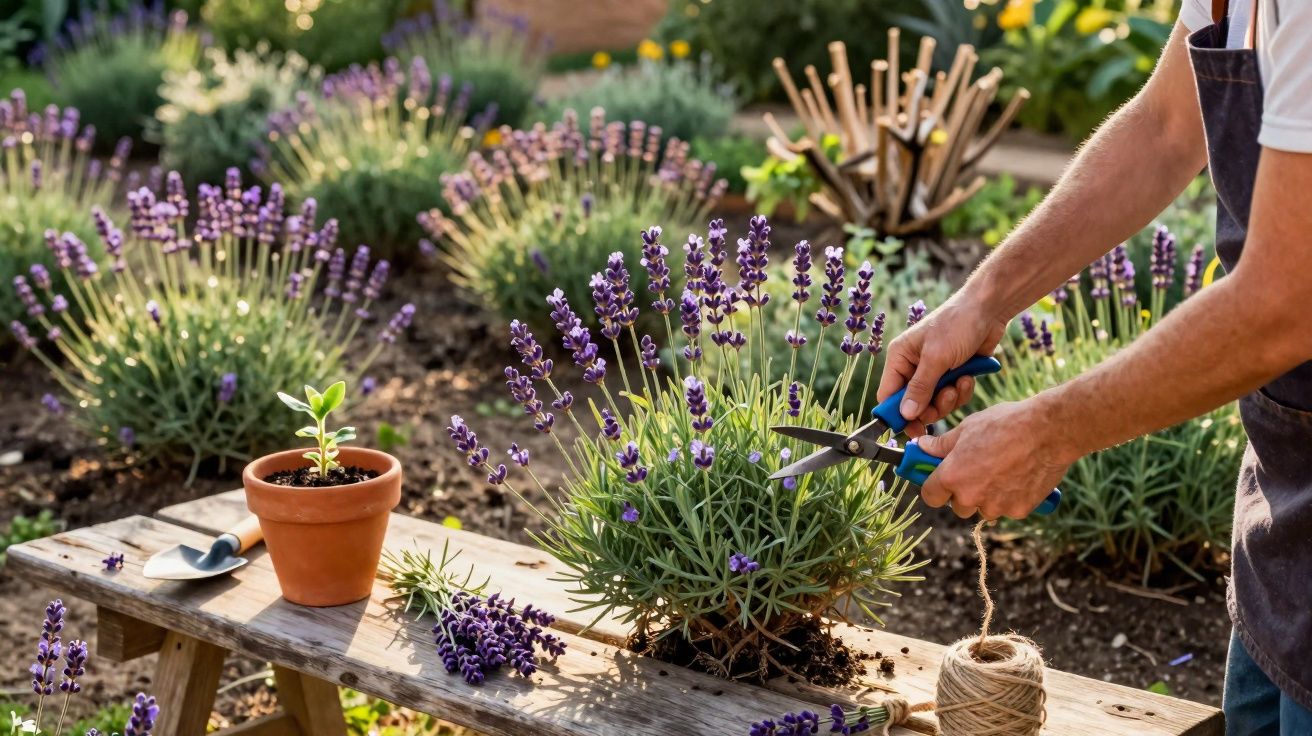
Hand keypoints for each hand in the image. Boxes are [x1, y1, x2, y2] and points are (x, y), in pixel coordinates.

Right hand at [878, 292, 1007, 435]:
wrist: (989, 310)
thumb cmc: (957, 324)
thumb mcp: (936, 358)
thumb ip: (920, 388)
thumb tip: (906, 414)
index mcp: (900, 357)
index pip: (888, 395)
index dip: (897, 414)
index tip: (913, 430)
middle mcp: (913, 366)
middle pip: (913, 404)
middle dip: (931, 406)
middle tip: (946, 399)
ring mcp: (934, 371)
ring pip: (935, 403)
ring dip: (949, 399)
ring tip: (959, 382)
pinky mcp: (952, 375)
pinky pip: (952, 397)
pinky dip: (961, 391)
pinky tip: (968, 377)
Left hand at [914, 399, 1073, 519]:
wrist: (1049, 430)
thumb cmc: (1006, 423)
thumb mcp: (967, 427)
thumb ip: (941, 444)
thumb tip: (922, 446)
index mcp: (952, 476)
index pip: (930, 496)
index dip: (934, 488)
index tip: (940, 480)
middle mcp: (971, 496)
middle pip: (958, 506)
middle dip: (963, 493)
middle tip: (977, 471)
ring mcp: (996, 506)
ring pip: (983, 509)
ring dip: (987, 497)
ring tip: (1002, 471)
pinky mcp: (1019, 511)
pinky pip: (1008, 509)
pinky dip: (1011, 497)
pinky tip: (1020, 476)